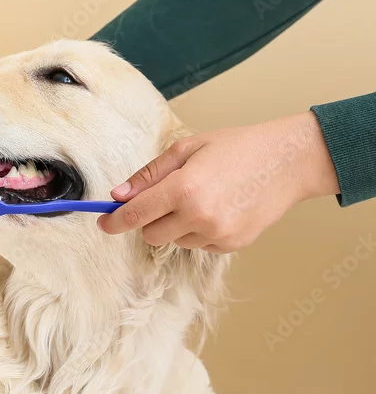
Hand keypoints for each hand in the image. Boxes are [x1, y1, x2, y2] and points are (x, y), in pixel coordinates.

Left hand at [98, 112, 339, 252]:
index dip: (114, 221)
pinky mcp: (231, 245)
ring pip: (174, 240)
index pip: (134, 215)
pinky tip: (220, 208)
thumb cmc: (237, 148)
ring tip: (204, 197)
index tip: (103, 223)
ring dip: (177, 225)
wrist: (289, 162)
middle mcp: (198, 216)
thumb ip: (148, 175)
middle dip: (150, 219)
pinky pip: (198, 244)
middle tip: (167, 197)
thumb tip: (118, 196)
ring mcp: (216, 234)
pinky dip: (199, 230)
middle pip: (150, 234)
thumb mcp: (187, 149)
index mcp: (183, 189)